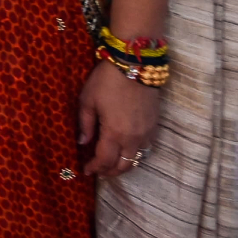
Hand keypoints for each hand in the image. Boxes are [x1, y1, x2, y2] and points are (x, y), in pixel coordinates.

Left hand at [78, 62, 159, 176]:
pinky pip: (146, 147)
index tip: (86, 170)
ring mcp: (146, 132)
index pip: (104, 160)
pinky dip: (135, 153)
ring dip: (123, 165)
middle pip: (123, 165)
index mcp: (114, 133)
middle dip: (110, 172)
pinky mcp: (155, 125)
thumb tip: (82, 142)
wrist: (135, 65)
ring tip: (112, 164)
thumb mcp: (88, 100)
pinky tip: (126, 149)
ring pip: (136, 158)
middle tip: (99, 171)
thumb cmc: (107, 80)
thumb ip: (85, 124)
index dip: (95, 168)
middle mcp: (133, 138)